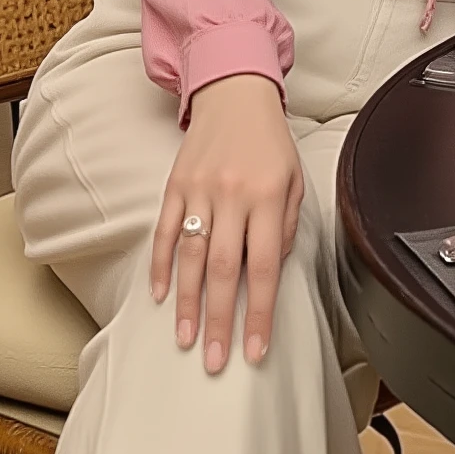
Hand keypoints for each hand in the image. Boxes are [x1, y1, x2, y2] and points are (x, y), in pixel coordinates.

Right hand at [149, 73, 302, 372]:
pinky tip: (160, 295)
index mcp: (266, 196)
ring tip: (185, 340)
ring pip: (190, 255)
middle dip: (218, 320)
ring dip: (186, 303)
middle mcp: (232, 194)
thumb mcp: (293, 181)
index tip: (254, 351)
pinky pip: (164, 230)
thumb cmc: (270, 143)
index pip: (263, 267)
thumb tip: (269, 274)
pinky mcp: (175, 183)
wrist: (236, 93)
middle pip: (222, 269)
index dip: (258, 313)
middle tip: (214, 361)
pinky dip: (161, 265)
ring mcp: (199, 188)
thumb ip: (283, 228)